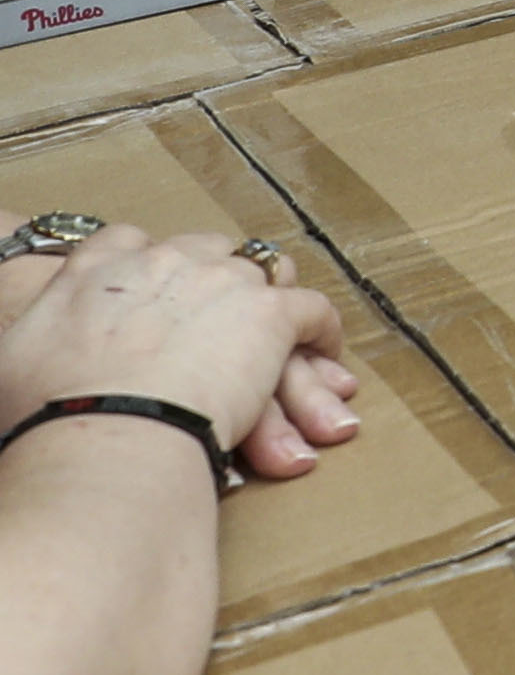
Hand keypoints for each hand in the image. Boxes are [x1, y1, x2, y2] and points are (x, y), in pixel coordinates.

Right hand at [0, 231, 357, 481]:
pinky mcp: (271, 315)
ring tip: (280, 343)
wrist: (102, 432)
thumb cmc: (43, 414)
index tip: (155, 296)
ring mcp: (221, 282)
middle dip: (215, 284)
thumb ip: (29, 338)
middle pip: (204, 252)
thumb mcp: (11, 364)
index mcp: (93, 271)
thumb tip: (25, 355)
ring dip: (269, 310)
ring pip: (263, 277)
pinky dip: (321, 333)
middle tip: (221, 324)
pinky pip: (312, 311)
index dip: (146, 270)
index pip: (125, 242)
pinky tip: (324, 358)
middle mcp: (162, 262)